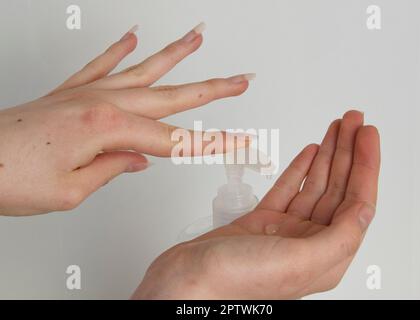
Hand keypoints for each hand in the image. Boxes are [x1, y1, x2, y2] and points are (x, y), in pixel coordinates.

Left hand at [0, 23, 252, 215]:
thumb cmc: (9, 177)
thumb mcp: (72, 190)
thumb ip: (113, 169)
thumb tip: (138, 159)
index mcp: (109, 127)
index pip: (176, 140)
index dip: (214, 143)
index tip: (242, 142)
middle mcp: (102, 102)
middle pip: (171, 95)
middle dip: (213, 89)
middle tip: (241, 79)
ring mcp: (86, 92)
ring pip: (143, 70)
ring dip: (175, 54)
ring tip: (197, 39)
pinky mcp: (70, 92)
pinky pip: (101, 64)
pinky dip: (119, 50)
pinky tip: (133, 36)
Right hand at [132, 111, 380, 298]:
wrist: (186, 280)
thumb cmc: (233, 282)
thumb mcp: (295, 263)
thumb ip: (336, 238)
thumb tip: (365, 210)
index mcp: (324, 258)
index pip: (355, 204)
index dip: (365, 166)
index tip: (368, 136)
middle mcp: (307, 244)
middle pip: (337, 190)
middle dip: (348, 152)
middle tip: (356, 121)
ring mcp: (284, 231)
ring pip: (314, 185)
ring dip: (328, 155)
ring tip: (339, 128)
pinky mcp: (262, 222)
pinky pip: (289, 189)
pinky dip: (301, 169)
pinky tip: (312, 153)